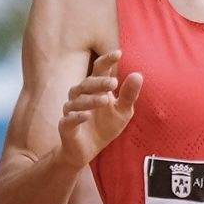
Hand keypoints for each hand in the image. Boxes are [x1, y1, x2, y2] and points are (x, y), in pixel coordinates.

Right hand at [59, 50, 142, 166]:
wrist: (88, 150)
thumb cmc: (105, 126)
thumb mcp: (123, 111)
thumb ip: (129, 95)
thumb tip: (138, 75)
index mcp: (95, 88)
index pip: (99, 69)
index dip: (107, 60)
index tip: (119, 53)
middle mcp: (81, 95)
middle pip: (87, 83)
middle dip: (100, 82)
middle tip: (114, 83)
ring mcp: (71, 110)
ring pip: (77, 100)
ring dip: (91, 100)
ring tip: (106, 100)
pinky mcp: (65, 126)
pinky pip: (68, 119)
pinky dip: (76, 116)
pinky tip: (86, 115)